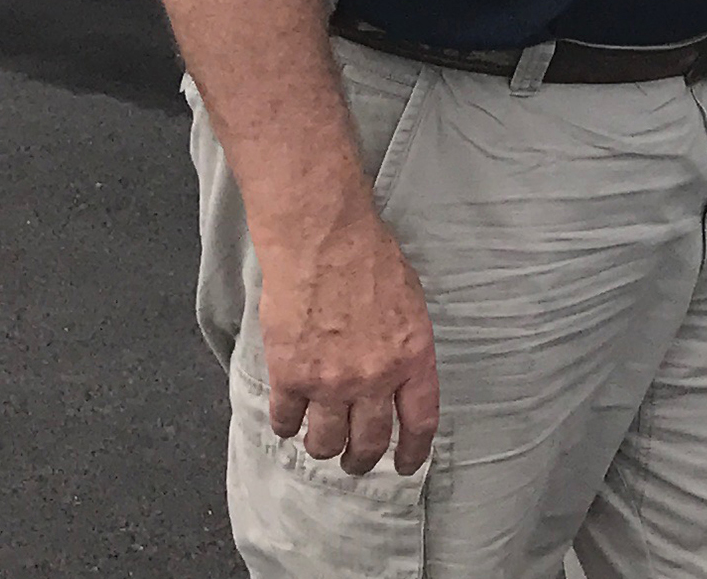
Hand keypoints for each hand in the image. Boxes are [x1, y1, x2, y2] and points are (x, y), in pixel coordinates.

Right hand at [259, 208, 440, 475]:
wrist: (322, 240)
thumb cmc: (370, 260)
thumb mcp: (411, 305)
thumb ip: (406, 348)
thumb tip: (400, 377)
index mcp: (413, 358)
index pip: (420, 422)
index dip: (413, 452)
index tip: (407, 466)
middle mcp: (375, 379)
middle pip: (370, 442)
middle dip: (361, 459)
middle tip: (354, 461)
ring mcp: (331, 381)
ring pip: (325, 442)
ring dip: (322, 447)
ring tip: (319, 442)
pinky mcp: (290, 376)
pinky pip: (286, 420)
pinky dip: (286, 425)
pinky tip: (288, 419)